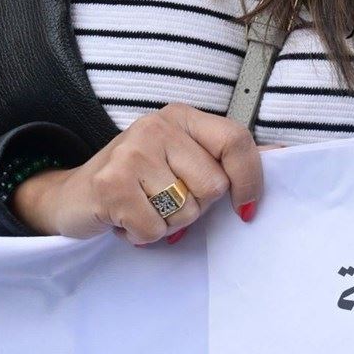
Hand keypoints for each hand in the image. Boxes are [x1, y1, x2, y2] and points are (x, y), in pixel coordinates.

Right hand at [12, 103, 261, 243]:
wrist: (70, 196)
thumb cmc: (137, 183)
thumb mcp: (183, 161)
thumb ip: (226, 158)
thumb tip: (282, 154)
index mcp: (182, 117)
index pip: (237, 141)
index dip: (249, 181)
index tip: (245, 210)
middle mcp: (158, 125)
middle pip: (214, 186)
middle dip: (196, 209)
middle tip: (166, 202)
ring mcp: (132, 151)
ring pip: (187, 211)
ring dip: (168, 224)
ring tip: (143, 209)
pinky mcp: (111, 183)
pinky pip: (156, 228)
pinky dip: (144, 235)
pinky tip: (125, 219)